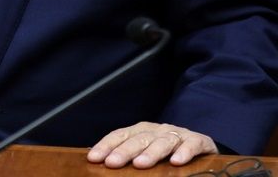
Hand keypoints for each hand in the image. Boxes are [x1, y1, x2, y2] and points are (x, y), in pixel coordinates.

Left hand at [87, 121, 217, 168]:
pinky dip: (184, 152)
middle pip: (138, 139)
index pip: (120, 135)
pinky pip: (191, 145)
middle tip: (112, 163)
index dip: (106, 145)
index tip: (94, 158)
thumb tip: (103, 163)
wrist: (201, 145)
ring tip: (140, 164)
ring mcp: (178, 134)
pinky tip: (176, 162)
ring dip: (150, 153)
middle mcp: (157, 130)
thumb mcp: (146, 152)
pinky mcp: (198, 141)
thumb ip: (128, 157)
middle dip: (124, 151)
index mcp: (141, 131)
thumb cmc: (168, 153)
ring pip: (162, 142)